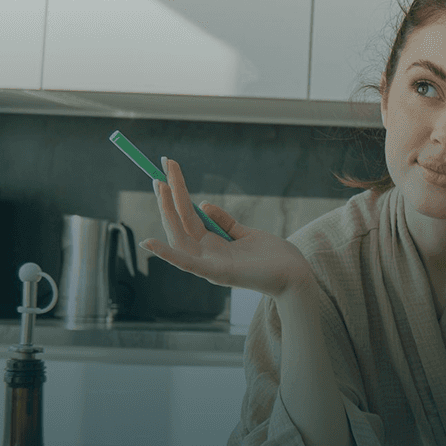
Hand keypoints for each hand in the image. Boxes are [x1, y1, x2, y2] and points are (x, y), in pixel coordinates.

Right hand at [140, 157, 314, 297]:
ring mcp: (210, 264)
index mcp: (213, 245)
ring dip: (166, 212)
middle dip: (168, 196)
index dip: (177, 193)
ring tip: (159, 186)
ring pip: (179, 237)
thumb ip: (225, 222)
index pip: (187, 216)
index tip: (168, 170)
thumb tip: (203, 204)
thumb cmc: (274, 257)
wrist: (296, 276)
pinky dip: (167, 255)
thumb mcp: (247, 234)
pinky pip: (187, 264)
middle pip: (180, 222)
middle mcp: (206, 254)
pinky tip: (149, 243)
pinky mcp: (217, 274)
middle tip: (158, 170)